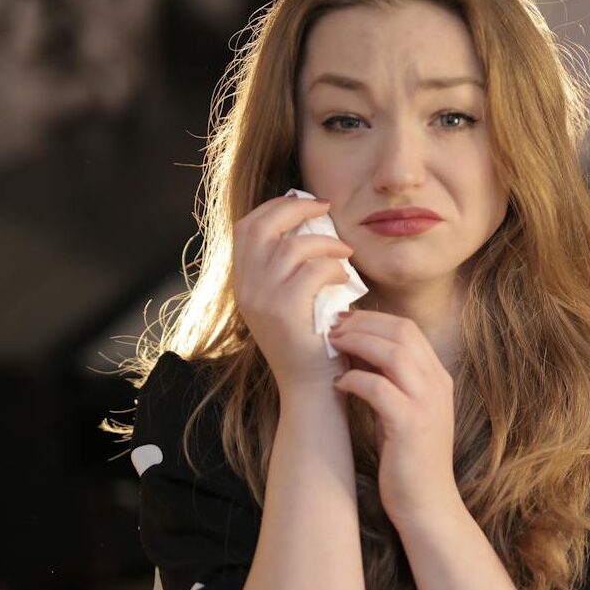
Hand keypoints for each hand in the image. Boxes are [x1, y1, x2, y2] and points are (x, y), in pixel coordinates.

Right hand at [232, 194, 355, 394]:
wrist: (310, 386)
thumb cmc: (311, 339)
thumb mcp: (291, 298)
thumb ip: (291, 266)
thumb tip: (312, 222)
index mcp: (243, 282)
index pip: (246, 227)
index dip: (274, 207)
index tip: (304, 203)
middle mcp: (246, 288)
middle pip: (260, 227)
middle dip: (295, 210)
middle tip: (326, 209)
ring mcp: (262, 300)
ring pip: (291, 247)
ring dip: (325, 242)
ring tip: (345, 252)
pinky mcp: (285, 312)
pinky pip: (313, 271)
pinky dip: (333, 267)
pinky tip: (346, 278)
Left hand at [328, 310, 459, 526]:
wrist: (427, 503)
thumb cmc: (407, 457)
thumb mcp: (402, 409)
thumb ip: (389, 379)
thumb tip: (356, 349)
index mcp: (437, 377)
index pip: (408, 328)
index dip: (373, 319)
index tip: (344, 321)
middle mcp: (437, 384)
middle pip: (401, 332)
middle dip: (362, 324)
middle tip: (332, 328)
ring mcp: (426, 403)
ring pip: (393, 352)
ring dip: (357, 343)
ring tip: (332, 347)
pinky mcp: (410, 425)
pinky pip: (378, 387)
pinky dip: (354, 380)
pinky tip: (338, 384)